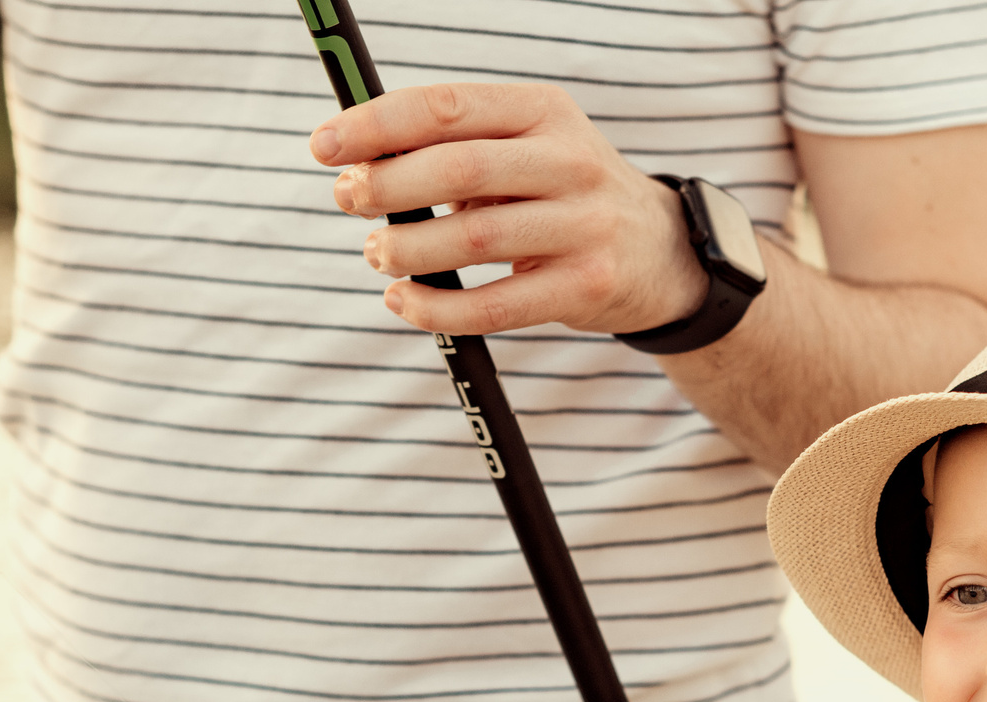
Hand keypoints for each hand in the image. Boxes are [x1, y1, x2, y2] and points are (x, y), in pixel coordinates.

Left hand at [311, 83, 707, 337]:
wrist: (660, 252)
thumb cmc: (562, 195)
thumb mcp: (524, 149)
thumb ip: (454, 148)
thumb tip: (358, 162)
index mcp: (543, 110)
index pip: (447, 107)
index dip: (377, 126)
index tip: (325, 145)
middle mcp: (570, 160)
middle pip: (458, 169)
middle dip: (386, 187)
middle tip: (348, 201)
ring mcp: (583, 225)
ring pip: (473, 240)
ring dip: (407, 250)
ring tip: (378, 254)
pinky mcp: (586, 286)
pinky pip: (496, 306)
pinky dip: (437, 308)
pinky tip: (404, 301)